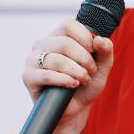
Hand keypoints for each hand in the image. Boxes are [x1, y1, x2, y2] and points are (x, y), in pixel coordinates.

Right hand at [23, 19, 115, 133]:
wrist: (74, 110)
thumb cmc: (85, 85)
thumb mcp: (101, 68)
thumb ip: (105, 51)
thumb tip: (100, 39)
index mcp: (59, 36)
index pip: (68, 24)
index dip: (84, 37)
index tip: (93, 51)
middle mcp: (44, 44)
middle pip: (64, 42)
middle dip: (84, 58)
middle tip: (90, 70)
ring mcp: (33, 59)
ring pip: (57, 59)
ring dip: (76, 71)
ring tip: (82, 80)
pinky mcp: (28, 76)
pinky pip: (47, 75)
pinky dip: (64, 80)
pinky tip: (72, 85)